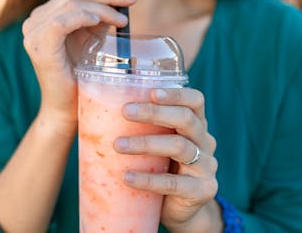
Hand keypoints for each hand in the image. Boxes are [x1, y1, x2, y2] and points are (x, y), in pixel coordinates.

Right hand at [22, 0, 135, 130]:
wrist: (67, 107)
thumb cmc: (82, 75)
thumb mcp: (94, 38)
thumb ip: (102, 14)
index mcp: (47, 15)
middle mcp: (35, 20)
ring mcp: (33, 32)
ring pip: (71, 4)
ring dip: (101, 7)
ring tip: (122, 20)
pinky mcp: (38, 44)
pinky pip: (62, 21)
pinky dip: (82, 17)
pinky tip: (99, 21)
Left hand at [113, 88, 221, 232]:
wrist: (179, 210)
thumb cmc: (161, 168)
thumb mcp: (157, 143)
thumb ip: (142, 125)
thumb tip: (95, 101)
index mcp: (196, 125)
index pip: (195, 101)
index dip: (176, 94)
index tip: (151, 92)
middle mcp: (205, 142)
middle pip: (186, 119)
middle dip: (154, 113)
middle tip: (126, 111)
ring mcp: (206, 167)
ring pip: (179, 147)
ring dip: (145, 143)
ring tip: (118, 145)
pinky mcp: (201, 190)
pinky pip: (173, 183)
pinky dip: (148, 179)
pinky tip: (127, 177)